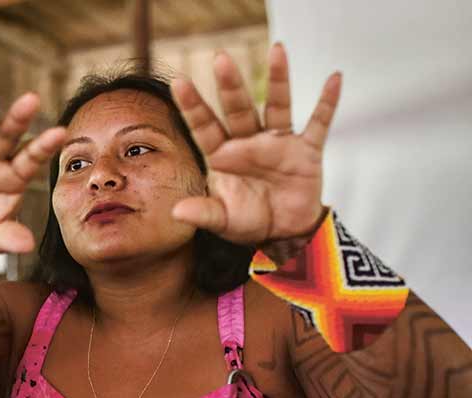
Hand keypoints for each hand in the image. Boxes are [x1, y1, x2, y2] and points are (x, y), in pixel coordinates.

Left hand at [170, 43, 340, 245]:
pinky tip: (334, 79)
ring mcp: (277, 143)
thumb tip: (177, 212)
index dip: (193, 107)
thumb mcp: (223, 221)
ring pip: (277, 105)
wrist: (284, 233)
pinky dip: (327, 102)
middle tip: (220, 59)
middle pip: (238, 109)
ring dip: (279, 80)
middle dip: (230, 86)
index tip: (178, 83)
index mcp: (222, 156)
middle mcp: (248, 142)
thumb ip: (203, 213)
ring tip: (278, 50)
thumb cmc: (248, 222)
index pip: (205, 127)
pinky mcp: (305, 150)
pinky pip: (318, 123)